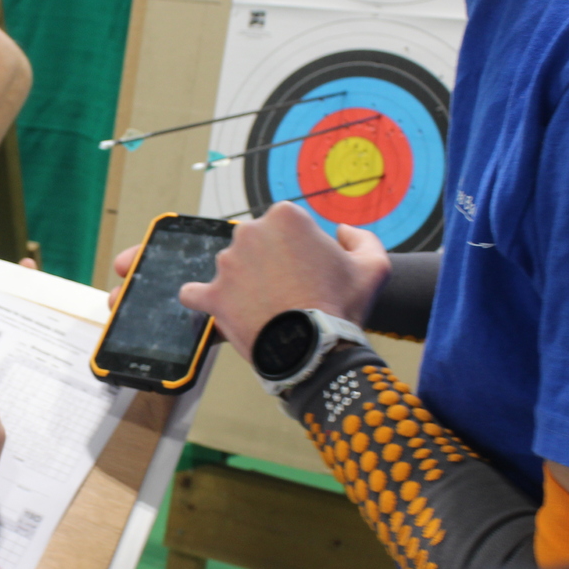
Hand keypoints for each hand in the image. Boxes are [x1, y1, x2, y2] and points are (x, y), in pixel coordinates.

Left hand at [177, 202, 389, 353]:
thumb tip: (342, 231)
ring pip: (232, 267)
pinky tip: (217, 306)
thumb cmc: (343, 307)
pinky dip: (203, 299)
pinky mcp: (212, 296)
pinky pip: (195, 293)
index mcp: (285, 217)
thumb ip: (362, 239)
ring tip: (268, 308)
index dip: (300, 247)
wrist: (315, 351)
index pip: (286, 225)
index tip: (309, 270)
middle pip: (257, 243)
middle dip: (270, 261)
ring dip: (245, 282)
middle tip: (291, 290)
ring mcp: (227, 265)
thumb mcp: (374, 267)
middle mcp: (249, 233)